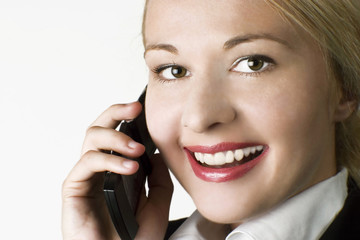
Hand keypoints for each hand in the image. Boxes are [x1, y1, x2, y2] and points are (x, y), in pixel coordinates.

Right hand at [62, 102, 172, 239]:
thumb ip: (158, 179)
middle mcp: (97, 170)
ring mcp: (85, 177)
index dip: (125, 118)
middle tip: (134, 108)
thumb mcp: (157, 205)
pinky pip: (87, 162)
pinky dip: (109, 160)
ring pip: (91, 139)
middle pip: (99, 128)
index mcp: (114, 170)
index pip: (115, 135)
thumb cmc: (134, 238)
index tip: (142, 109)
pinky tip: (129, 167)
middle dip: (115, 113)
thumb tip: (157, 155)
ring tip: (137, 149)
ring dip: (116, 138)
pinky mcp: (73, 188)